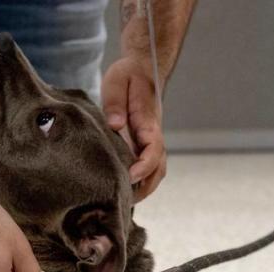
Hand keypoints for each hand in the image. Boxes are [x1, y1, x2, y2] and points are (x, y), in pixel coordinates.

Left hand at [102, 57, 166, 202]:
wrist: (142, 68)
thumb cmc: (128, 75)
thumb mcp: (117, 82)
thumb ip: (115, 103)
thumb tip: (115, 125)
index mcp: (148, 121)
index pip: (154, 148)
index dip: (144, 165)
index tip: (131, 176)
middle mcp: (153, 134)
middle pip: (159, 166)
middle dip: (146, 185)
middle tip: (125, 199)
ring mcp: (150, 140)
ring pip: (156, 169)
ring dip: (145, 187)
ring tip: (125, 201)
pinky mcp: (144, 143)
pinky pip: (148, 166)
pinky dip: (142, 181)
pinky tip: (125, 190)